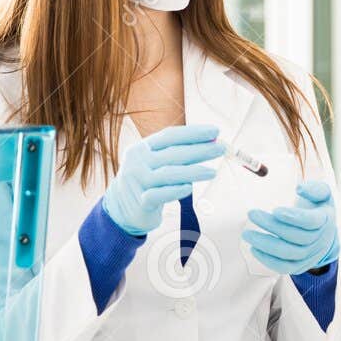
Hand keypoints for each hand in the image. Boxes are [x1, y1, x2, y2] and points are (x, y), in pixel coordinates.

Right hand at [102, 124, 224, 235]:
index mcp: (142, 147)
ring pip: (169, 174)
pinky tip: (189, 189)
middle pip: (173, 153)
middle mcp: (138, 162)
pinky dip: (175, 191)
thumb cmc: (145, 181)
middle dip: (200, 150)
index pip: (170, 136)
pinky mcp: (141, 202)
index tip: (215, 131)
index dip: (194, 133)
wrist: (119, 209)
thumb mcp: (153, 161)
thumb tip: (210, 141)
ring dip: (194, 172)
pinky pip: (160, 195)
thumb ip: (176, 152)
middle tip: (221, 148)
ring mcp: (137, 182)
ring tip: (212, 172)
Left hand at [243, 180, 338, 274]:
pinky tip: (255, 249)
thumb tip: (300, 188)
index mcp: (325, 220)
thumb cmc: (317, 209)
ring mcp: (311, 255)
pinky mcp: (301, 265)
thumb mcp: (321, 193)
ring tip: (248, 234)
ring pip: (289, 253)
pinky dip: (268, 260)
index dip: (294, 217)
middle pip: (296, 237)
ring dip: (266, 244)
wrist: (324, 232)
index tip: (275, 210)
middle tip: (253, 214)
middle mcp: (320, 240)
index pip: (311, 221)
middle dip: (272, 226)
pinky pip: (284, 267)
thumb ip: (313, 188)